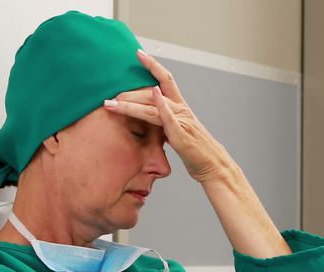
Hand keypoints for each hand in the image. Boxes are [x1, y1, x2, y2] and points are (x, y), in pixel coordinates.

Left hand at [103, 48, 236, 183]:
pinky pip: (170, 118)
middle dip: (129, 92)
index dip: (153, 65)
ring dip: (130, 103)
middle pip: (153, 92)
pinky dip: (162, 105)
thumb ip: (164, 122)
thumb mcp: (177, 133)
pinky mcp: (181, 136)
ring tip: (111, 104)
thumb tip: (148, 118)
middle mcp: (182, 111)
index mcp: (181, 109)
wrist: (213, 166)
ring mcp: (182, 122)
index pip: (166, 80)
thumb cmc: (196, 151)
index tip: (139, 53)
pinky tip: (154, 94)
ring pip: (153, 106)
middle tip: (109, 94)